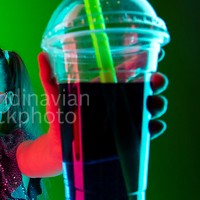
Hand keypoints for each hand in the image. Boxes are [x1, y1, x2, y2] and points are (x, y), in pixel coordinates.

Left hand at [37, 51, 167, 139]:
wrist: (58, 148)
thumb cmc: (60, 118)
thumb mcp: (55, 96)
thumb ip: (49, 77)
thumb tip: (42, 55)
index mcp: (105, 87)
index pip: (129, 70)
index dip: (143, 61)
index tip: (155, 51)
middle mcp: (119, 101)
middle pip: (145, 88)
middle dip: (156, 82)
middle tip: (156, 80)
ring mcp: (125, 119)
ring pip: (150, 108)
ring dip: (157, 104)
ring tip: (154, 104)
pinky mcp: (126, 138)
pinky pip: (146, 133)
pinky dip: (153, 129)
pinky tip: (153, 126)